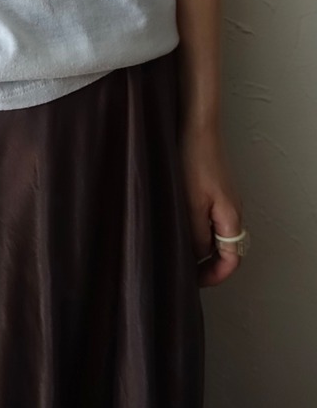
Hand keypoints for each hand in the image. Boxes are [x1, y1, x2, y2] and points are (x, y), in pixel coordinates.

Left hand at [177, 123, 244, 287]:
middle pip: (225, 248)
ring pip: (215, 232)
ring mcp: (223, 197)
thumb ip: (196, 235)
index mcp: (231, 217)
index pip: (231, 260)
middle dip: (206, 263)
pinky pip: (209, 216)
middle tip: (182, 268)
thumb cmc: (192, 161)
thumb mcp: (190, 205)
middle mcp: (232, 210)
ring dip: (199, 244)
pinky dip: (196, 226)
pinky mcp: (213, 187)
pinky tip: (175, 222)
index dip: (214, 275)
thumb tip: (197, 256)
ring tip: (175, 247)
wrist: (195, 126)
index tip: (194, 282)